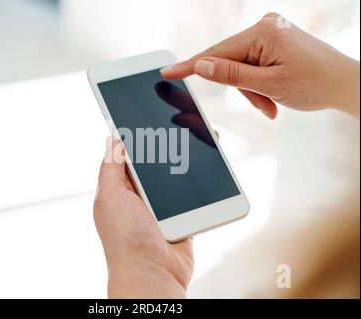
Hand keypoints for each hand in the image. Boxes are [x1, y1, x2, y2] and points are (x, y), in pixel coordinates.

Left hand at [93, 138, 193, 297]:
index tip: (151, 118)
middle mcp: (139, 196)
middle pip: (155, 163)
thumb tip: (112, 138)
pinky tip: (209, 166)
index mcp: (119, 189)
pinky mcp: (180, 216)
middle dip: (167, 146)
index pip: (128, 155)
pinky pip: (191, 194)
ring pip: (175, 176)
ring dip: (186, 162)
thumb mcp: (110, 196)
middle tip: (182, 125)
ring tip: (200, 138)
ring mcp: (160, 207)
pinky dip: (199, 183)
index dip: (139, 137)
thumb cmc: (125, 238)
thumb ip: (111, 167)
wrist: (152, 273)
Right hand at [162, 12, 359, 118]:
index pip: (217, 52)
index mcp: (262, 33)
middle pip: (230, 62)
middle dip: (243, 88)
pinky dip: (258, 84)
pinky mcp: (273, 41)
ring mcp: (269, 32)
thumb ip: (231, 74)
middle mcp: (264, 26)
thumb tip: (201, 65)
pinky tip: (273, 95)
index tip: (167, 71)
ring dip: (253, 90)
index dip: (190, 65)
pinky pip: (252, 64)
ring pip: (241, 67)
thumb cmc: (315, 83)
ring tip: (272, 105)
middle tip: (264, 106)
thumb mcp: (269, 83)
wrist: (343, 84)